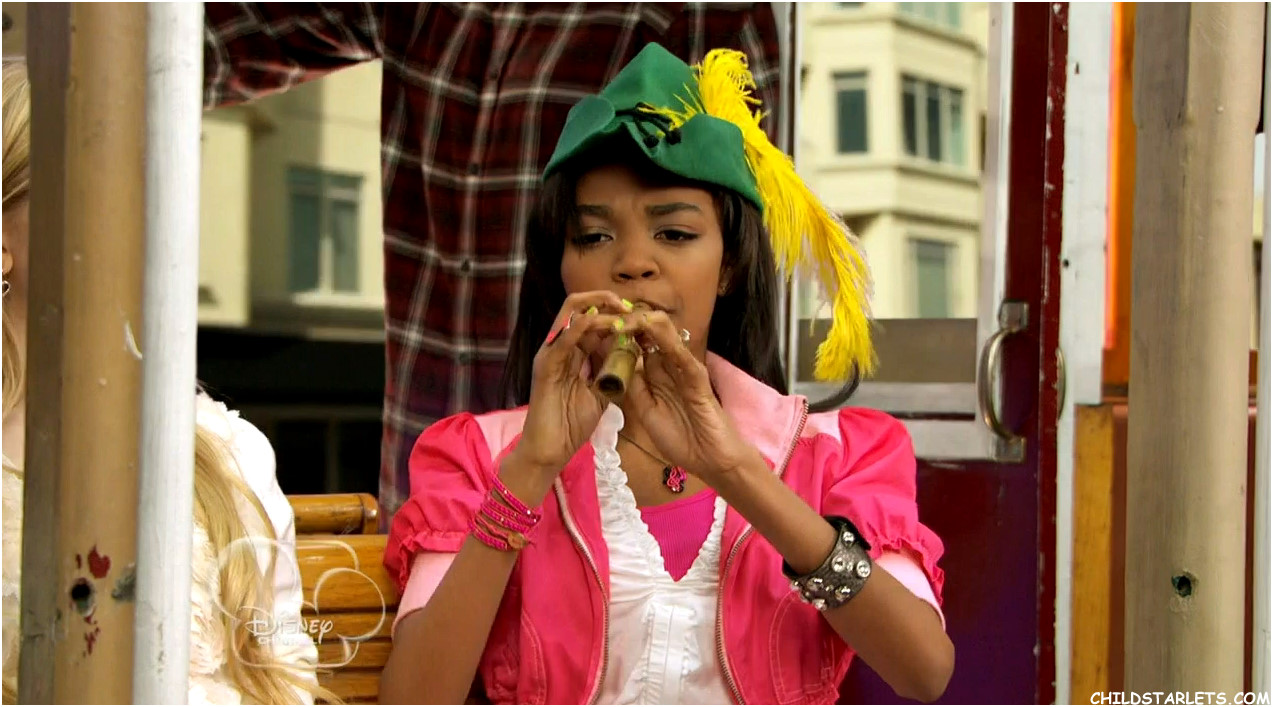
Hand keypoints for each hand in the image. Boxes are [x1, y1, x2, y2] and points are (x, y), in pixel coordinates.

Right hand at [508, 292, 631, 479]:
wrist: (551, 449)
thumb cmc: (573, 423)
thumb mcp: (601, 391)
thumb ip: (612, 371)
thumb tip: (632, 353)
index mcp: (573, 350)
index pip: (592, 317)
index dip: (614, 311)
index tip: (637, 315)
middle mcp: (560, 346)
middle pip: (579, 306)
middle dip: (605, 300)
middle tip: (629, 307)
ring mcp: (551, 354)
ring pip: (570, 315)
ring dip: (597, 310)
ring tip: (620, 311)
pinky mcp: (544, 367)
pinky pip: (561, 340)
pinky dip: (578, 327)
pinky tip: (595, 321)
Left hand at [620, 310, 760, 482]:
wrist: (710, 460)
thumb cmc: (680, 438)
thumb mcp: (647, 411)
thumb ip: (634, 388)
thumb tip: (615, 364)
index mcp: (657, 373)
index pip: (637, 343)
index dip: (619, 332)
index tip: (598, 325)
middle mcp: (670, 365)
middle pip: (650, 333)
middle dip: (629, 322)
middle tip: (608, 316)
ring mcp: (685, 369)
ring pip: (667, 337)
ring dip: (645, 325)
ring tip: (625, 318)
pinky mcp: (699, 379)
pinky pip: (683, 357)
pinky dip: (668, 343)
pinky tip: (653, 331)